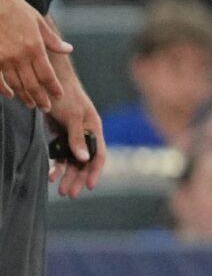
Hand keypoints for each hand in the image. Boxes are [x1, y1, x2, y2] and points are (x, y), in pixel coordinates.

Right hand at [0, 0, 61, 113]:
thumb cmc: (13, 8)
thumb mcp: (37, 20)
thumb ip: (51, 39)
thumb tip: (68, 49)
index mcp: (34, 47)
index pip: (47, 75)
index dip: (53, 88)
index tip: (58, 96)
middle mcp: (20, 56)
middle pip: (33, 84)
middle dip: (41, 98)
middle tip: (46, 108)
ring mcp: (3, 59)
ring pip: (16, 84)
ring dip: (25, 96)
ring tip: (31, 104)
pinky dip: (4, 89)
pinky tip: (10, 95)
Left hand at [44, 84, 103, 198]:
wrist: (49, 81)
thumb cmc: (65, 96)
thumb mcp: (72, 116)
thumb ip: (77, 137)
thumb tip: (83, 159)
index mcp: (94, 129)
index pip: (98, 155)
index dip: (95, 172)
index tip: (89, 186)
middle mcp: (85, 135)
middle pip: (85, 162)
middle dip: (78, 179)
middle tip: (70, 194)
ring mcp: (72, 135)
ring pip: (72, 161)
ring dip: (67, 176)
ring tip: (60, 191)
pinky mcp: (59, 135)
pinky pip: (60, 155)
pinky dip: (56, 166)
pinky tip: (51, 175)